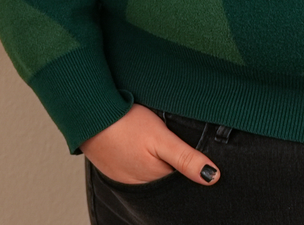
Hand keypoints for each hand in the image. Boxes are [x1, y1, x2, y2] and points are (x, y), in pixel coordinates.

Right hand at [80, 104, 220, 185]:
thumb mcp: (162, 139)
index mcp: (155, 179)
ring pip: (157, 174)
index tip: (210, 161)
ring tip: (170, 148)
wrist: (90, 117)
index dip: (197, 170)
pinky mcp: (120, 168)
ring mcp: (128, 177)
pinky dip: (151, 161)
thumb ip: (186, 158)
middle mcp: (142, 184)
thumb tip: (213, 177)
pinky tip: (152, 149)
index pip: (184, 183)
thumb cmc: (126, 125)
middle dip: (182, 168)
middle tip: (190, 150)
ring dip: (166, 164)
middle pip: (170, 179)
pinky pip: (141, 170)